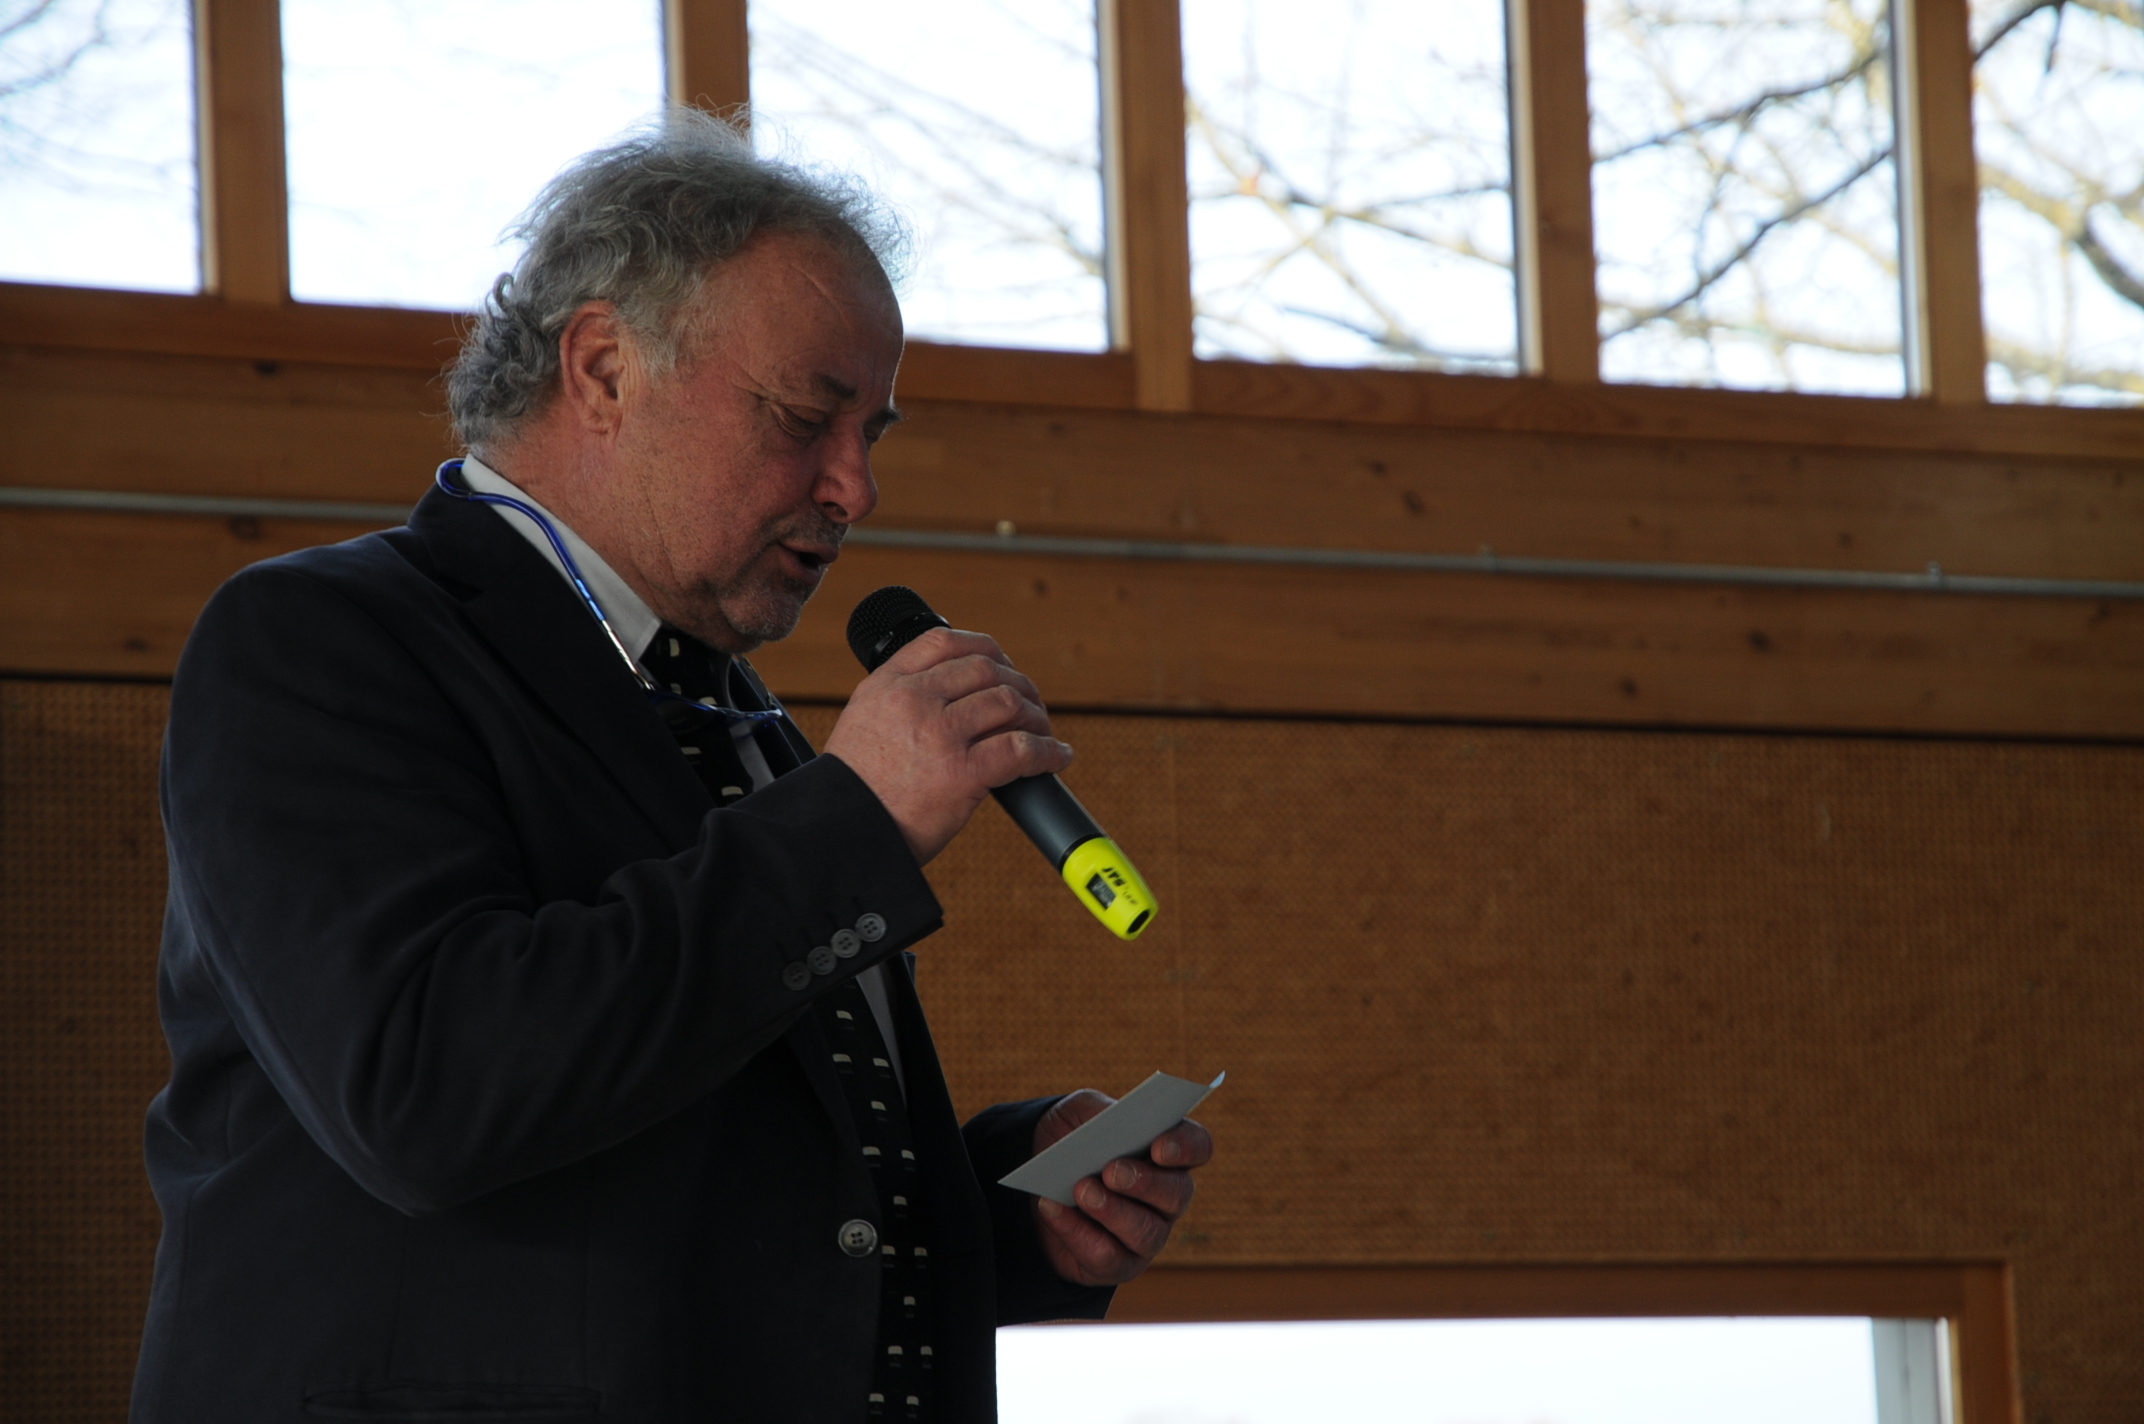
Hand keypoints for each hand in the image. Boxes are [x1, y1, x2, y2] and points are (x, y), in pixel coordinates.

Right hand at [822, 626, 1073, 865]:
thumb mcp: (864, 722)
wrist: (841, 834)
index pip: (945, 642)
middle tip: (1030, 707)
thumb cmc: (858, 789)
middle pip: (986, 669)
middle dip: (1019, 685)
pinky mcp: (961, 773)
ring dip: (1036, 717)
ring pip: (1008, 702)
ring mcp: (939, 734)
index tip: (1003, 667)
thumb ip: (902, 700)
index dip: (986, 650)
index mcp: (887, 684)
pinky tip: (1056, 757)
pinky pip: (1021, 749)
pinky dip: (1047, 752)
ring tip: (1043, 733)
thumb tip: (958, 694)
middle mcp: (913, 700)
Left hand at [1030, 1089, 1213, 1288]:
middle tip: (1112, 1172)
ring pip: (1147, 1232)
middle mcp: (1168, 1197)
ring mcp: (1148, 1234)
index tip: (1159, 1147)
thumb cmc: (1073, 1141)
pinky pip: (1107, 1257)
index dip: (1186, 1147)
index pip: (1198, 1147)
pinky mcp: (1118, 1264)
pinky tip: (1052, 1208)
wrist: (1038, 1181)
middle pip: (1177, 1193)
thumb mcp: (1079, 1113)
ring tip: (1082, 1192)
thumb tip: (1108, 1125)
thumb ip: (1098, 1112)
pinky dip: (1076, 1232)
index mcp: (1168, 1152)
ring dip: (1113, 1212)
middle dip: (1145, 1183)